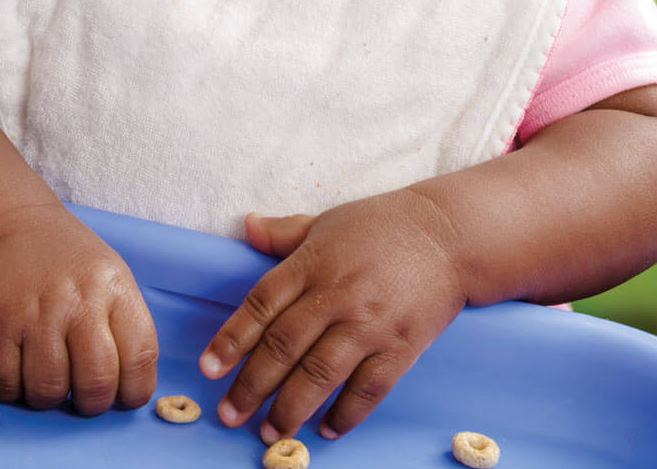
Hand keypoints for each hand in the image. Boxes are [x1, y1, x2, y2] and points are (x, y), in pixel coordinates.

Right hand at [0, 202, 157, 414]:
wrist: (9, 225)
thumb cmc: (64, 260)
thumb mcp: (107, 275)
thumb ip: (121, 324)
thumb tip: (127, 387)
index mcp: (113, 287)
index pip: (140, 356)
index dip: (134, 391)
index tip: (122, 396)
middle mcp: (78, 299)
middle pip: (96, 382)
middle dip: (91, 404)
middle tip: (81, 395)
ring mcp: (35, 312)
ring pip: (49, 390)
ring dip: (48, 397)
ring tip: (46, 376)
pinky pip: (7, 384)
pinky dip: (12, 389)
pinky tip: (17, 368)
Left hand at [199, 191, 465, 440]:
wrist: (447, 235)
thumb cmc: (381, 225)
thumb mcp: (327, 222)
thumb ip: (283, 233)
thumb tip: (245, 226)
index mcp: (313, 262)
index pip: (261, 304)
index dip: (231, 339)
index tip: (209, 367)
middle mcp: (337, 295)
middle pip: (284, 346)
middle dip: (252, 385)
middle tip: (228, 414)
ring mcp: (370, 323)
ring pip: (320, 374)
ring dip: (290, 409)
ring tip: (269, 434)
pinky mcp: (401, 346)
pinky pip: (368, 390)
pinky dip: (345, 415)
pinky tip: (326, 431)